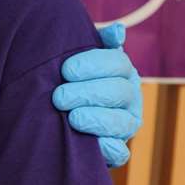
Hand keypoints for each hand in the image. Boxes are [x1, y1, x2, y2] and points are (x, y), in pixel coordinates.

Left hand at [52, 22, 141, 167]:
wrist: (55, 110)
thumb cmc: (66, 78)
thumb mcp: (77, 55)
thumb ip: (95, 41)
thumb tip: (118, 31)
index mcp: (122, 71)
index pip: (117, 63)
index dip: (93, 65)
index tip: (66, 70)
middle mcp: (129, 97)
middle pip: (118, 92)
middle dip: (87, 93)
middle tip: (59, 97)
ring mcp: (125, 125)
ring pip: (123, 122)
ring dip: (97, 120)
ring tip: (72, 118)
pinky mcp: (116, 150)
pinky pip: (121, 153)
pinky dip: (110, 150)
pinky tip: (95, 145)